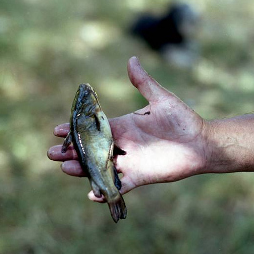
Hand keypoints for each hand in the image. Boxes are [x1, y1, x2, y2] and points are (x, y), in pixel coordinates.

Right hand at [48, 56, 208, 201]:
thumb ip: (144, 82)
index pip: (94, 128)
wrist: (201, 142)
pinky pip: (119, 186)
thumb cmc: (182, 119)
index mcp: (123, 125)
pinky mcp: (140, 176)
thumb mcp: (161, 98)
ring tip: (66, 168)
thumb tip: (131, 59)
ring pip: (100, 167)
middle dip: (72, 151)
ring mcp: (129, 161)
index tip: (58, 130)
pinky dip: (106, 191)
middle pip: (91, 149)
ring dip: (83, 170)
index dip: (76, 129)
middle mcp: (122, 144)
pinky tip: (93, 195)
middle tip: (52, 153)